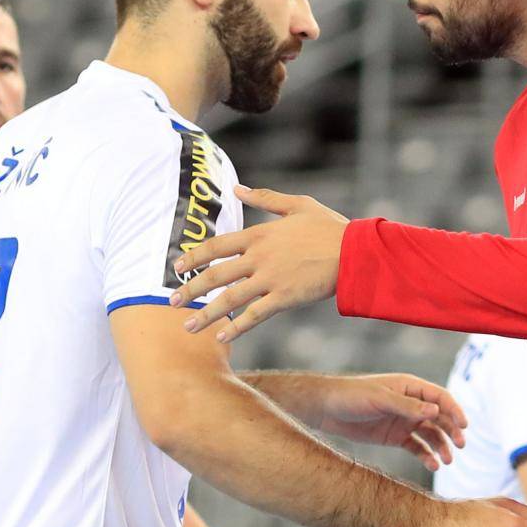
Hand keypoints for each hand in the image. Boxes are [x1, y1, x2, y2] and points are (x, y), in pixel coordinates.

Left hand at [169, 186, 346, 341]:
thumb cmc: (330, 228)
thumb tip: (238, 189)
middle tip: (172, 302)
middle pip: (216, 275)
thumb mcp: (297, 204)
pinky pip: (255, 316)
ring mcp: (270, 279)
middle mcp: (259, 257)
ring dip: (206, 314)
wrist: (355, 253)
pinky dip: (237, 328)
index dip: (194, 257)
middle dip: (191, 290)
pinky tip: (222, 337)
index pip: (217, 246)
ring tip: (188, 327)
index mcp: (260, 234)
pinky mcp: (284, 298)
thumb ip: (264, 198)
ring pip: (230, 298)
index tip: (177, 267)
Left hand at [311, 374, 467, 471]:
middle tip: (460, 446)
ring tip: (448, 461)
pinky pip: (416, 447)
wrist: (327, 410)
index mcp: (410, 387)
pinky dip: (426, 456)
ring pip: (431, 434)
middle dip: (452, 431)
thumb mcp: (380, 400)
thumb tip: (436, 410)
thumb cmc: (352, 396)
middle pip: (440, 417)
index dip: (454, 410)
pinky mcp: (395, 437)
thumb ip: (407, 406)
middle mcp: (411, 404)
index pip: (440, 397)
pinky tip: (433, 465)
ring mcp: (404, 421)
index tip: (464, 426)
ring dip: (441, 446)